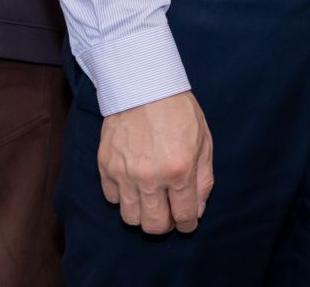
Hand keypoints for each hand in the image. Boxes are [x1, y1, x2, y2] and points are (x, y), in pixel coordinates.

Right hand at [97, 91, 213, 233]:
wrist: (143, 84)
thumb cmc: (178, 110)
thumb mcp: (204, 140)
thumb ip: (203, 179)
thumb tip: (197, 210)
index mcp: (179, 169)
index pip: (184, 216)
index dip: (188, 223)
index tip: (188, 221)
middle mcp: (150, 177)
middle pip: (154, 225)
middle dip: (165, 225)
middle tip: (169, 212)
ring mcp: (125, 173)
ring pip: (131, 218)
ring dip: (143, 213)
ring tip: (150, 198)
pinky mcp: (105, 166)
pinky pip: (112, 198)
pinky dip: (123, 196)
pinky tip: (133, 183)